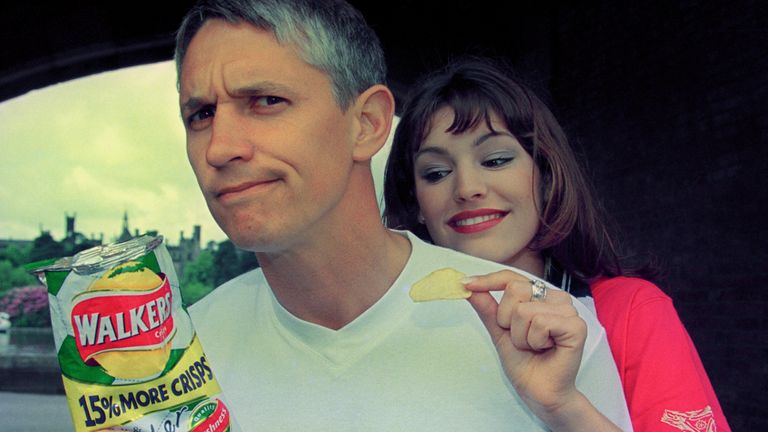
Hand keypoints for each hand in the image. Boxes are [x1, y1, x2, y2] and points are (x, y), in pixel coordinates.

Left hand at [463, 270, 586, 416]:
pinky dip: (535, 340)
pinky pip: (540, 322)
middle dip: (507, 321)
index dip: (488, 280)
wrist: (537, 392)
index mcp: (540, 296)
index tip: (466, 284)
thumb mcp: (499, 331)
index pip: (512, 277)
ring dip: (521, 336)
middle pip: (515, 290)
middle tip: (522, 340)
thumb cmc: (524, 363)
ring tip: (534, 346)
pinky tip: (546, 348)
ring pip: (524, 310)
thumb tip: (469, 286)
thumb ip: (487, 308)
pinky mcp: (576, 326)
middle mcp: (556, 298)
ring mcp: (568, 311)